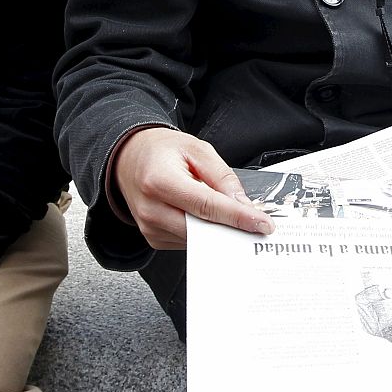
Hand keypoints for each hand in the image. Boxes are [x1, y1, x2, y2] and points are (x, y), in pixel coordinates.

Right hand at [111, 127, 274, 249]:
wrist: (129, 158)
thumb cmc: (161, 151)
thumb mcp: (197, 148)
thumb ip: (223, 176)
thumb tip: (244, 205)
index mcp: (159, 181)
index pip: (206, 206)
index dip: (238, 217)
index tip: (263, 225)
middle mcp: (151, 209)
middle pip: (202, 230)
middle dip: (233, 229)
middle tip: (259, 225)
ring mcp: (150, 228)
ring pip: (197, 240)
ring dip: (218, 231)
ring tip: (230, 214)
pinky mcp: (153, 238)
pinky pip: (188, 243)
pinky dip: (204, 232)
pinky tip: (207, 217)